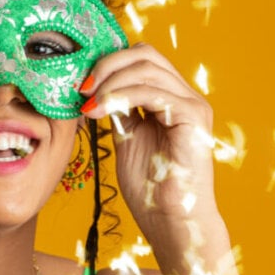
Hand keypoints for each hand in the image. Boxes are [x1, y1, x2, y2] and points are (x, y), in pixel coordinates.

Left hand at [79, 42, 218, 245]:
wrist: (171, 220)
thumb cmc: (150, 186)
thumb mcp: (127, 136)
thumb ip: (118, 108)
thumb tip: (94, 86)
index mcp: (172, 98)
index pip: (141, 59)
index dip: (108, 63)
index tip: (80, 83)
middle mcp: (186, 96)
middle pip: (145, 54)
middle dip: (107, 65)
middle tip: (82, 88)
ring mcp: (193, 104)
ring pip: (147, 68)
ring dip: (109, 82)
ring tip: (88, 103)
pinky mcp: (194, 117)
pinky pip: (153, 92)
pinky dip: (121, 96)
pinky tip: (100, 111)